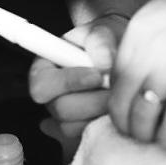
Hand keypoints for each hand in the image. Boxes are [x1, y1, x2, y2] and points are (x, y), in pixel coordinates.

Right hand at [27, 13, 126, 139]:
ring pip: (74, 126)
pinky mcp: (82, 129)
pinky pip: (88, 135)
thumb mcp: (104, 30)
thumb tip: (102, 65)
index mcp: (46, 68)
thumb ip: (100, 42)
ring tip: (117, 93)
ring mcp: (66, 115)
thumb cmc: (109, 40)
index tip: (96, 75)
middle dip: (92, 100)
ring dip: (101, 111)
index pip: (41, 84)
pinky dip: (105, 123)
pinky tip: (115, 106)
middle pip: (60, 109)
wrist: (124, 54)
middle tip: (114, 87)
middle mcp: (52, 94)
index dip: (68, 82)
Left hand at [108, 0, 165, 146]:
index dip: (117, 99)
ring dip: (145, 132)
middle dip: (126, 122)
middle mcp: (149, 50)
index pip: (116, 75)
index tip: (123, 112)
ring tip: (152, 140)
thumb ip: (154, 36)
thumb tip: (146, 66)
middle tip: (134, 134)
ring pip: (146, 112)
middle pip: (124, 98)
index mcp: (139, 31)